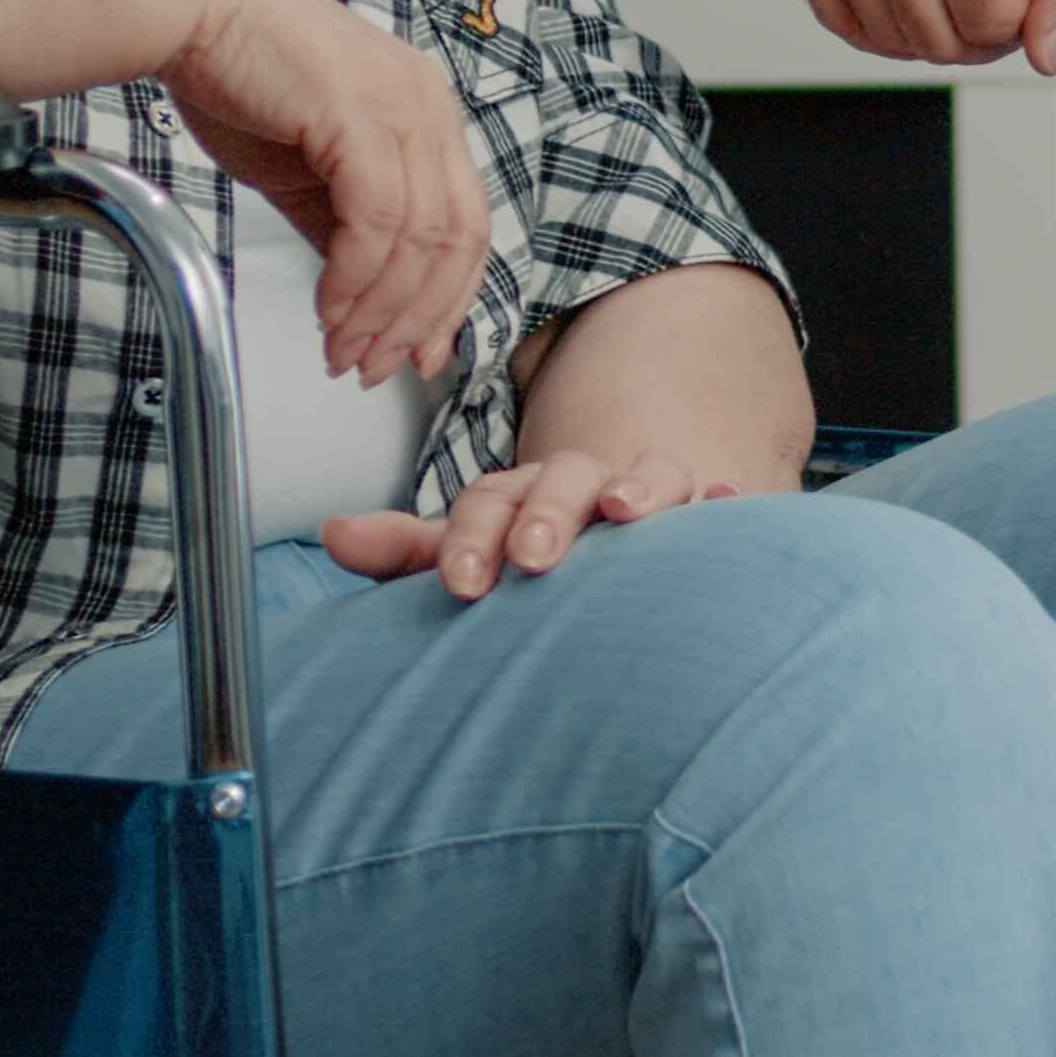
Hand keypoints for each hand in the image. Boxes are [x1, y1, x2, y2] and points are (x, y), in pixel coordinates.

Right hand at [161, 0, 491, 384]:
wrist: (188, 10)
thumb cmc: (238, 70)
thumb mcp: (306, 166)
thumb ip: (341, 225)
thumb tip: (359, 293)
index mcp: (425, 113)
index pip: (465, 225)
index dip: (448, 300)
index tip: (420, 352)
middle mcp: (428, 106)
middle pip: (457, 241)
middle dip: (418, 319)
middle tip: (376, 366)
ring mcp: (403, 106)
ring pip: (419, 240)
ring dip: (381, 311)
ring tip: (343, 349)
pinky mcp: (362, 115)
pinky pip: (378, 223)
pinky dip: (357, 279)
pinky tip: (328, 309)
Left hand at [323, 448, 728, 597]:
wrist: (613, 547)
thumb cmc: (531, 564)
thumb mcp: (472, 559)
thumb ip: (407, 551)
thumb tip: (329, 533)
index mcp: (521, 495)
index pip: (490, 499)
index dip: (473, 535)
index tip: (461, 585)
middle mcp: (585, 485)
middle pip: (565, 477)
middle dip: (548, 513)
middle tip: (533, 559)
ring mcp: (648, 497)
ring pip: (649, 471)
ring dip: (639, 483)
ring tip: (628, 512)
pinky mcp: (703, 519)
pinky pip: (720, 499)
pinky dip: (723, 499)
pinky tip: (725, 502)